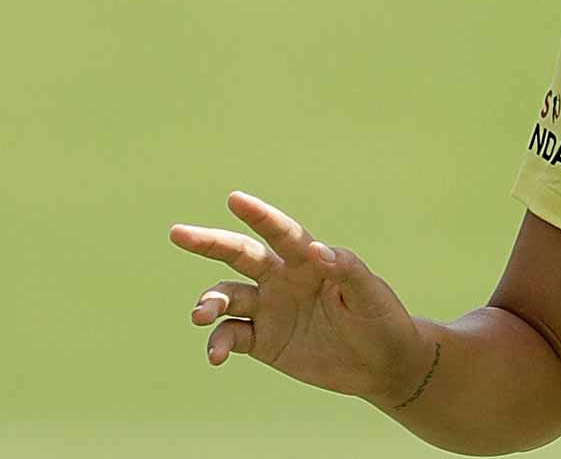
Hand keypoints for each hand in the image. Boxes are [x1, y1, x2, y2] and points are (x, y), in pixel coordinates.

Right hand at [168, 191, 427, 405]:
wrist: (381, 362)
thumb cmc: (381, 318)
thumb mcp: (370, 293)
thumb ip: (347, 269)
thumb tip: (317, 250)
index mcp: (309, 260)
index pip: (281, 232)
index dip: (260, 215)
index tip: (236, 198)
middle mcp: (283, 279)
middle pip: (239, 255)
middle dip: (209, 242)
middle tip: (178, 232)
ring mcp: (270, 309)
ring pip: (227, 297)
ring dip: (209, 302)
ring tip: (200, 314)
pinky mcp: (263, 340)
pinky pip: (231, 336)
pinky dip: (218, 343)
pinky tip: (216, 356)